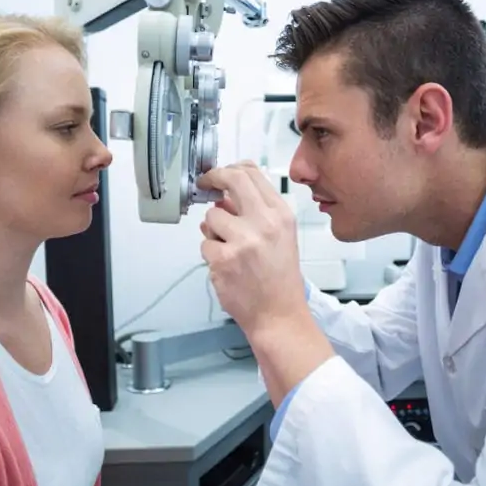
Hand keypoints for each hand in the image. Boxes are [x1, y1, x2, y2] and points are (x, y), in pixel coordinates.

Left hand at [198, 162, 306, 338]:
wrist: (279, 315)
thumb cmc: (280, 279)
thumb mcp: (281, 237)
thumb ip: (257, 212)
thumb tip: (225, 196)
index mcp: (281, 215)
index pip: (252, 174)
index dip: (229, 170)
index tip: (219, 174)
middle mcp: (264, 223)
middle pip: (231, 180)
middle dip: (212, 178)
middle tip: (205, 183)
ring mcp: (242, 240)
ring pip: (211, 217)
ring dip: (214, 232)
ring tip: (231, 250)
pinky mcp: (223, 259)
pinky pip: (205, 245)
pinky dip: (212, 255)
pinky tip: (228, 267)